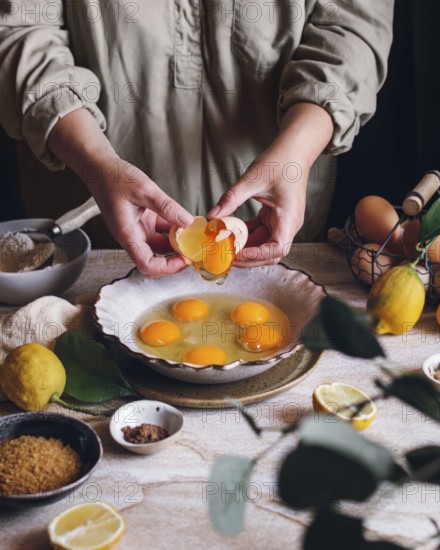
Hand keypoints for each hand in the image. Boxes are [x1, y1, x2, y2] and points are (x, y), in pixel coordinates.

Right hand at [47, 109, 193, 275]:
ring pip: (160, 245)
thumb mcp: (144, 190)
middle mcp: (132, 235)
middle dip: (174, 259)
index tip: (183, 260)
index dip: (166, 267)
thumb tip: (187, 221)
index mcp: (127, 234)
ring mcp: (138, 229)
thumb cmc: (114, 178)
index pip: (146, 264)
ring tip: (193, 237)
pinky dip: (174, 229)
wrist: (101, 167)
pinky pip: (161, 231)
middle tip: (193, 251)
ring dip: (176, 244)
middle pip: (155, 259)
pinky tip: (186, 222)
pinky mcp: (144, 221)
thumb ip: (166, 207)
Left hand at [209, 150, 308, 266]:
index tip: (239, 254)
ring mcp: (283, 222)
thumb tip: (213, 215)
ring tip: (226, 248)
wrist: (294, 151)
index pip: (278, 248)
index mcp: (289, 217)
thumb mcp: (252, 179)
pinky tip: (231, 234)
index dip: (259, 255)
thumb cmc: (280, 162)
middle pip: (270, 253)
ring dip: (246, 248)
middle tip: (227, 257)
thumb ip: (231, 198)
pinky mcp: (276, 218)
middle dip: (249, 258)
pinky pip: (261, 233)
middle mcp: (289, 224)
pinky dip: (247, 236)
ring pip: (264, 245)